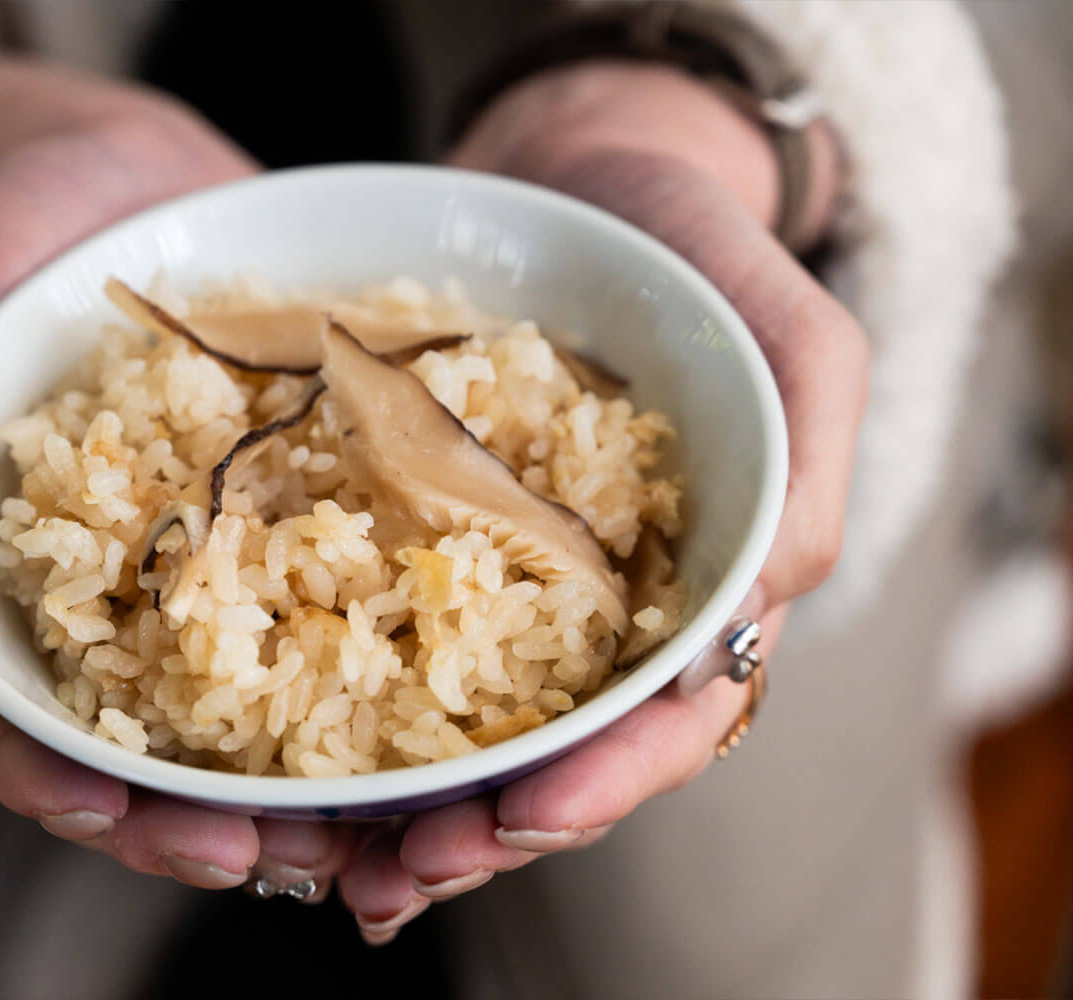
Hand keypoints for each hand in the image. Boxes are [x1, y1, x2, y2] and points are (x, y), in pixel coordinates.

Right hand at [0, 94, 355, 891]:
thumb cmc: (11, 238)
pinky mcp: (280, 535)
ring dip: (280, 791)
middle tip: (267, 857)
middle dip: (186, 822)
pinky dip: (352, 692)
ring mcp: (195, 575)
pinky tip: (407, 727)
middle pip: (124, 751)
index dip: (43, 776)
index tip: (109, 812)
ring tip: (347, 833)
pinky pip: (320, 627)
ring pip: (228, 718)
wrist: (129, 179)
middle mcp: (101, 601)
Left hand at [332, 63, 866, 940]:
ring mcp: (504, 588)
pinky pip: (375, 638)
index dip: (603, 782)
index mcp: (698, 595)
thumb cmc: (704, 257)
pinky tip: (283, 759)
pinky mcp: (421, 542)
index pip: (667, 725)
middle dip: (479, 832)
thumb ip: (807, 466)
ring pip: (460, 731)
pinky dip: (336, 711)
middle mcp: (597, 617)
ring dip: (398, 808)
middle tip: (396, 875)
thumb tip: (763, 603)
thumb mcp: (796, 341)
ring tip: (326, 857)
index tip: (524, 816)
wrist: (589, 184)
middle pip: (552, 758)